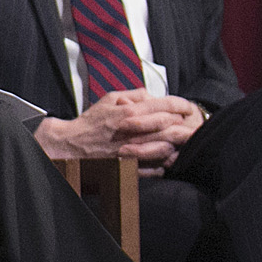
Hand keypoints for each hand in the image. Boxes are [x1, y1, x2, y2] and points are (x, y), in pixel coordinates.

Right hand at [35, 88, 204, 170]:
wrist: (70, 145)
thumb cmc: (91, 122)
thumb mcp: (108, 99)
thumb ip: (133, 94)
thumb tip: (153, 95)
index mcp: (128, 112)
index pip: (165, 106)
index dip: (182, 105)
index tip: (187, 107)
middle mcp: (132, 131)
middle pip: (171, 127)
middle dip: (184, 125)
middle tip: (191, 126)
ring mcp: (132, 150)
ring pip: (167, 147)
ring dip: (176, 144)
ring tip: (180, 142)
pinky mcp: (130, 166)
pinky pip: (157, 167)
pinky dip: (165, 161)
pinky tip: (166, 156)